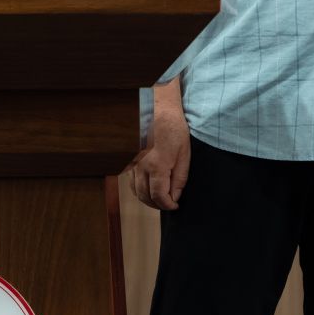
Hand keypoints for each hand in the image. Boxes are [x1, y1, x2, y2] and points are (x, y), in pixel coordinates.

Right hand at [125, 84, 190, 210]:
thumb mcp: (184, 154)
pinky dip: (139, 189)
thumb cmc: (173, 129)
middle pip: (145, 197)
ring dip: (147, 199)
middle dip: (158, 205)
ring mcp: (133, 164)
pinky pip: (131, 182)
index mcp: (157, 167)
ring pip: (136, 191)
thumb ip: (180, 178)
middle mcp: (141, 168)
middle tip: (169, 203)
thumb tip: (175, 196)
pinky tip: (148, 187)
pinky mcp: (129, 160)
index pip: (159, 197)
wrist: (156, 109)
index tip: (175, 205)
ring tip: (160, 198)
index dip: (168, 205)